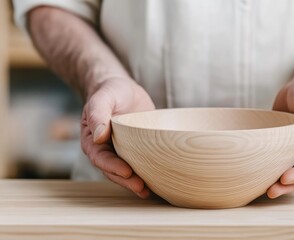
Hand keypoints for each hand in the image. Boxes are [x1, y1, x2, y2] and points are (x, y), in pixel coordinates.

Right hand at [80, 77, 154, 197]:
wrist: (123, 90)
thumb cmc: (111, 91)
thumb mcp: (103, 97)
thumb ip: (98, 113)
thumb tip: (98, 136)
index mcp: (92, 139)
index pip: (100, 157)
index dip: (112, 166)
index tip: (126, 172)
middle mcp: (105, 149)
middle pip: (112, 170)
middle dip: (126, 180)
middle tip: (140, 186)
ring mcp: (120, 152)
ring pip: (125, 172)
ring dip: (134, 183)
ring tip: (147, 191)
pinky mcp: (136, 151)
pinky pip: (139, 165)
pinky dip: (145, 175)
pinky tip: (155, 183)